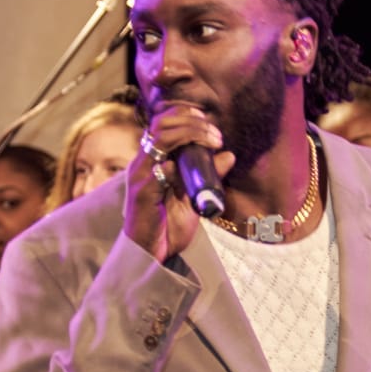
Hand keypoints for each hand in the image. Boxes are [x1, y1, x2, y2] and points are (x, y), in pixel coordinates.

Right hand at [124, 102, 234, 262]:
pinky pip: (158, 168)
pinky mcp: (142, 192)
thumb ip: (209, 176)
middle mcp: (143, 162)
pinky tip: (194, 166)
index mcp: (152, 160)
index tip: (210, 124)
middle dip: (192, 122)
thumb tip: (229, 155)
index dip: (186, 116)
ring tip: (213, 141)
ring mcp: (141, 175)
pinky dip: (178, 163)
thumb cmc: (168, 227)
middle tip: (216, 134)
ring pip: (161, 138)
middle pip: (162, 123)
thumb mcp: (195, 198)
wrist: (153, 255)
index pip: (164, 123)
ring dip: (190, 134)